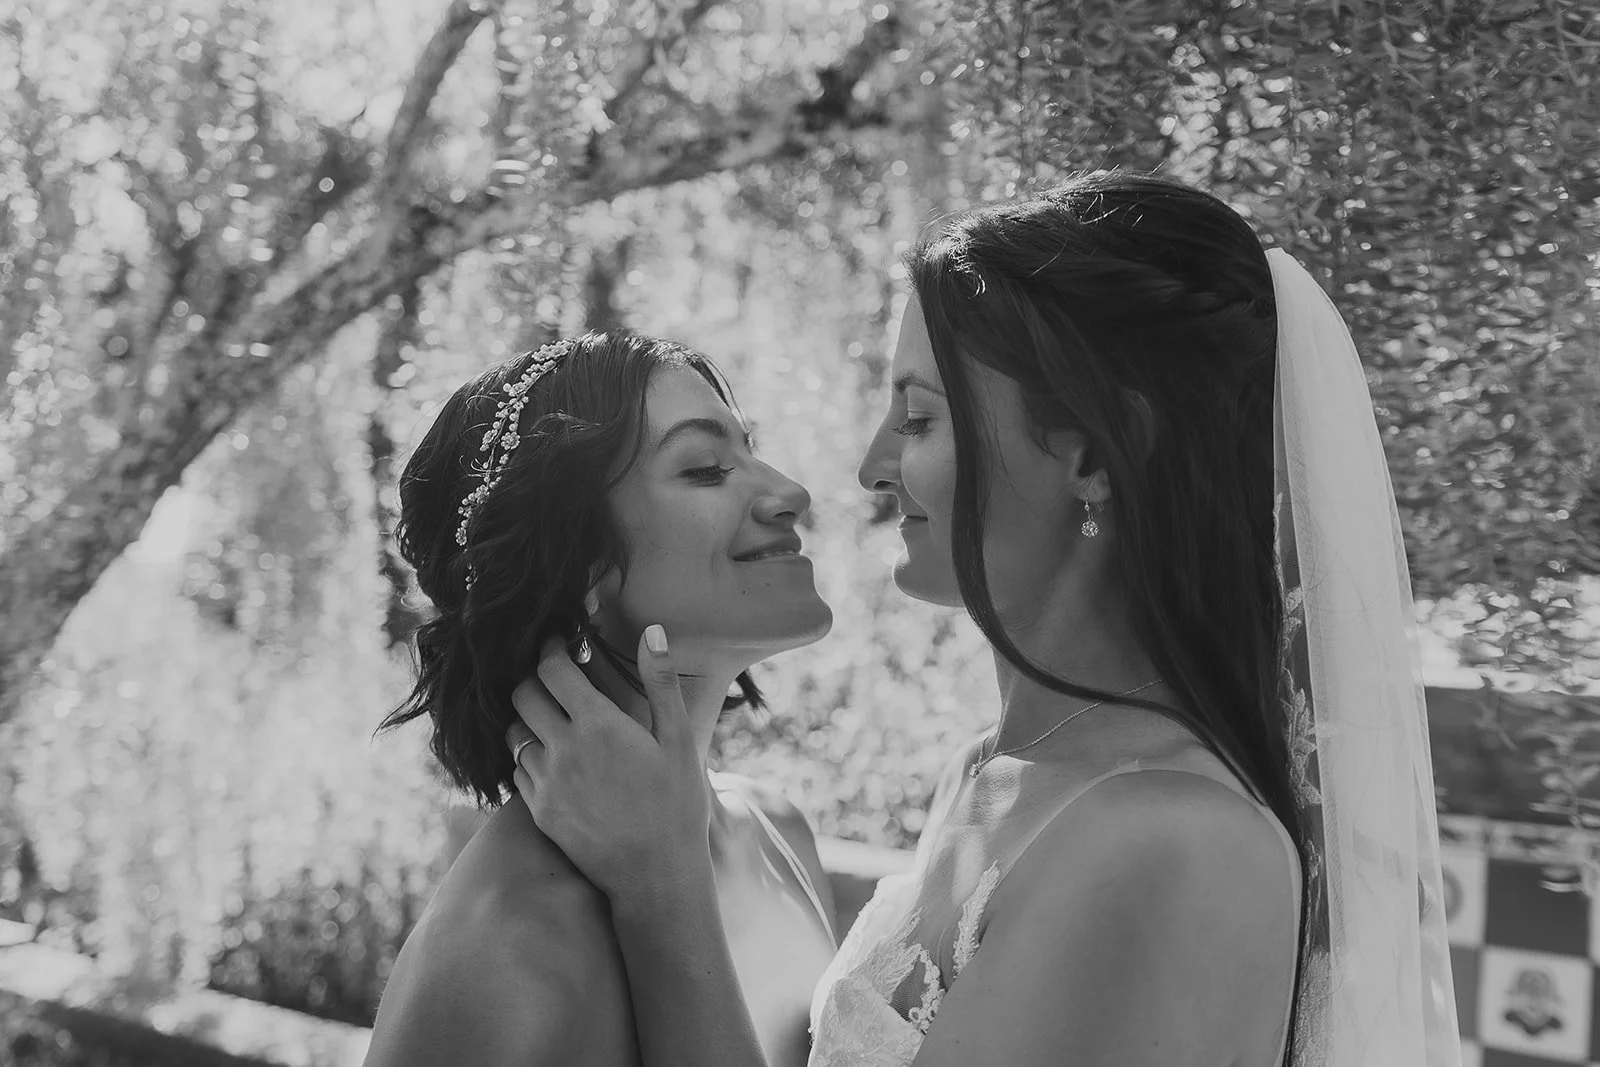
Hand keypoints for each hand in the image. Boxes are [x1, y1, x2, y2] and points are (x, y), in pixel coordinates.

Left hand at [507, 625, 712, 905]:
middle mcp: (563, 749)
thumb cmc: (676, 804)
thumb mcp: (679, 739)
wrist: (655, 875)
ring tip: (550, 718)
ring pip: (514, 734)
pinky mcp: (539, 812)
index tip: (558, 643)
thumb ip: (661, 682)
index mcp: (598, 724)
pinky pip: (518, 770)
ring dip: (528, 719)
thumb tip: (652, 630)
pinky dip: (528, 757)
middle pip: (523, 696)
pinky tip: (552, 759)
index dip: (551, 649)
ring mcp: (546, 782)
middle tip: (553, 678)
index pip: (552, 669)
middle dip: (534, 679)